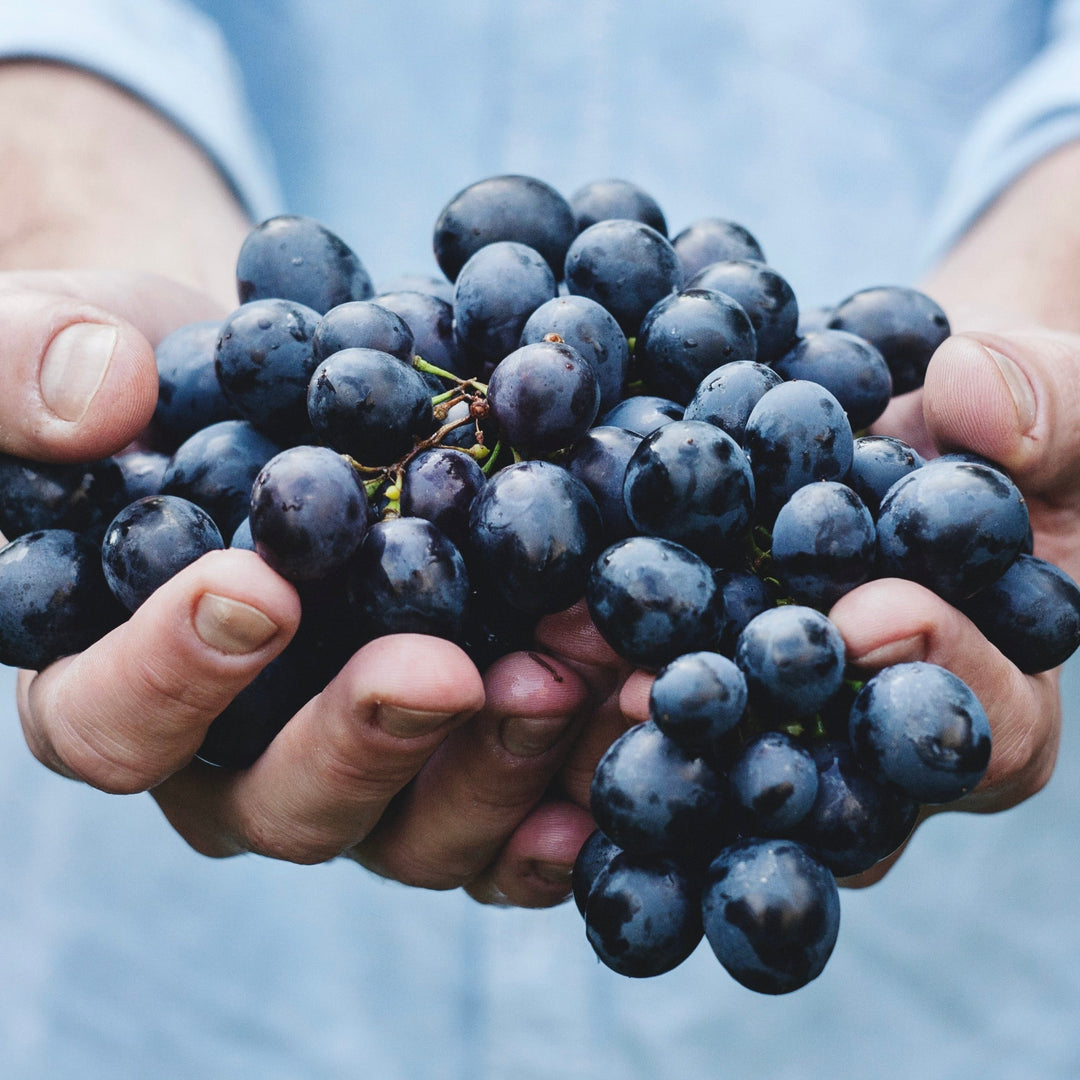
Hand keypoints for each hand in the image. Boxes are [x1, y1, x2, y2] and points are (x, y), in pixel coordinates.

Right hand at [4, 268, 599, 907]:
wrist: (282, 391)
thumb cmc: (154, 376)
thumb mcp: (58, 337)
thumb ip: (25, 364)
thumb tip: (99, 399)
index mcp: (116, 685)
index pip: (114, 721)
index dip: (175, 673)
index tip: (260, 588)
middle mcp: (240, 760)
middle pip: (287, 805)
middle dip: (368, 741)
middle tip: (444, 670)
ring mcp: (362, 771)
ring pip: (417, 830)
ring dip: (500, 764)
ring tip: (575, 672)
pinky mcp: (456, 758)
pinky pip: (512, 818)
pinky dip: (573, 791)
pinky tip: (631, 731)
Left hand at [531, 327, 1079, 890]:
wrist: (912, 411)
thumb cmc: (1008, 422)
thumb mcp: (1062, 400)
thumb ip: (1051, 403)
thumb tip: (974, 395)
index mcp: (992, 698)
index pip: (979, 728)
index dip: (937, 678)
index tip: (870, 615)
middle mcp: (868, 740)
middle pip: (818, 785)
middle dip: (740, 739)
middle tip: (657, 694)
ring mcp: (775, 718)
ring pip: (710, 758)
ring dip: (629, 724)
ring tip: (555, 668)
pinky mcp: (697, 671)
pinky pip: (642, 689)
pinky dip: (582, 667)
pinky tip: (517, 637)